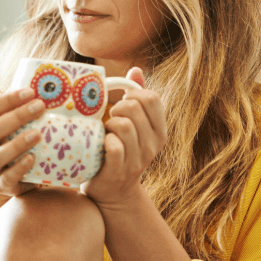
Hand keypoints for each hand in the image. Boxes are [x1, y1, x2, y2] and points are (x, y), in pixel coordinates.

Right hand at [0, 88, 45, 196]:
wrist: (12, 177)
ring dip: (17, 143)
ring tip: (38, 133)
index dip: (6, 99)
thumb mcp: (10, 124)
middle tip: (40, 106)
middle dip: (17, 116)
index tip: (30, 92)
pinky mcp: (0, 185)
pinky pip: (7, 178)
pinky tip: (33, 157)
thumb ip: (13, 107)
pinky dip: (20, 167)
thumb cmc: (12, 142)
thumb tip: (31, 83)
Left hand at [81, 67, 166, 208]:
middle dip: (116, 108)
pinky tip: (101, 146)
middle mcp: (153, 145)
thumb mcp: (134, 124)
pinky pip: (113, 146)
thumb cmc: (120, 149)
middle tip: (110, 120)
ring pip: (123, 125)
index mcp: (159, 130)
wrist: (113, 191)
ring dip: (108, 125)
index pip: (152, 98)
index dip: (133, 94)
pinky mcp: (119, 171)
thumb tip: (135, 68)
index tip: (123, 104)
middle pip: (134, 107)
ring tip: (106, 133)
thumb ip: (136, 96)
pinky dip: (104, 142)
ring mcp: (137, 160)